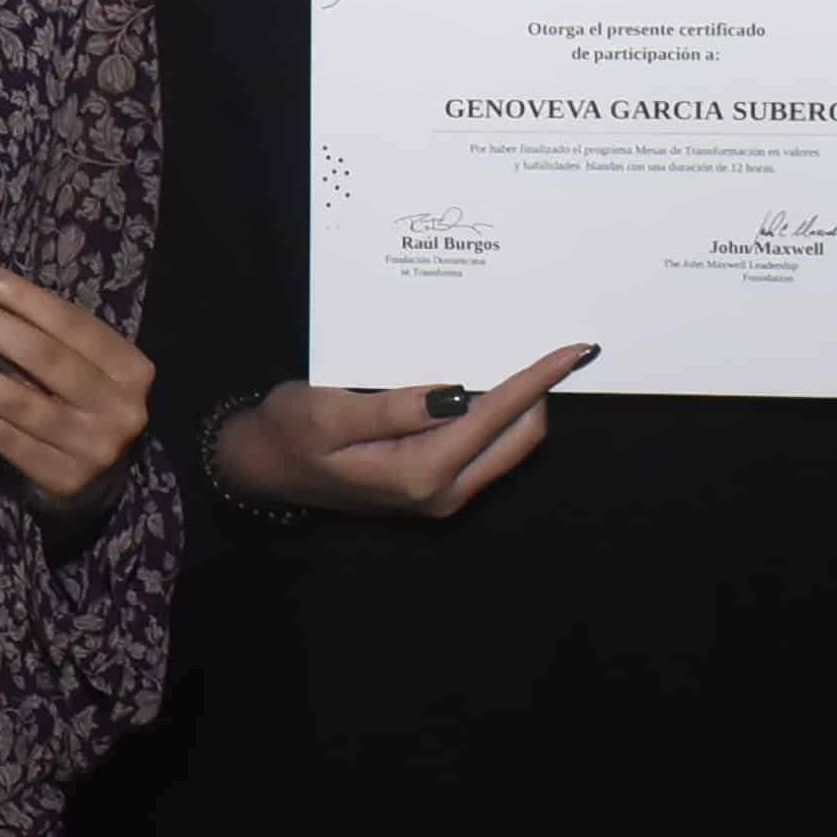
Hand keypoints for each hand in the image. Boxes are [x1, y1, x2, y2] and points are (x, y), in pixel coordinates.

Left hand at [0, 259, 157, 513]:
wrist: (102, 482)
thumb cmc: (81, 405)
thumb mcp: (79, 366)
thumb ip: (43, 336)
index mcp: (131, 369)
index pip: (70, 323)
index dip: (20, 295)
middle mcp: (121, 408)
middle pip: (43, 357)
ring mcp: (93, 448)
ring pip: (17, 400)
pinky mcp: (62, 478)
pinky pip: (2, 437)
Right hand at [211, 345, 601, 519]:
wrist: (262, 469)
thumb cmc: (287, 435)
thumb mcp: (327, 414)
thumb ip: (394, 408)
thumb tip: (456, 394)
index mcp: (421, 473)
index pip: (497, 416)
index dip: (537, 379)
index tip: (574, 350)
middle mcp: (443, 491)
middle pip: (521, 436)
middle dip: (538, 391)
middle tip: (544, 343)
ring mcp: (443, 494)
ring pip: (510, 444)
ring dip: (520, 403)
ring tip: (517, 358)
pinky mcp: (438, 486)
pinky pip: (488, 448)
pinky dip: (498, 415)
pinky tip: (484, 384)